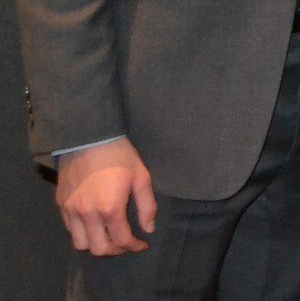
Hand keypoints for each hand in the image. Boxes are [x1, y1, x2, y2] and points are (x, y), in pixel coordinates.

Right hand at [55, 137, 155, 255]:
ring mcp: (71, 210)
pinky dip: (83, 233)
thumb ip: (147, 206)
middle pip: (98, 249)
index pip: (121, 240)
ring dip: (96, 245)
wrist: (89, 138)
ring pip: (80, 244)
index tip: (142, 245)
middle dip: (115, 251)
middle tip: (126, 243)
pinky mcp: (61, 205)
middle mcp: (88, 214)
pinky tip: (95, 224)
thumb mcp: (142, 177)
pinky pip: (70, 230)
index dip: (134, 247)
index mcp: (110, 208)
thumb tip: (148, 229)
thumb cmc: (120, 155)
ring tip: (109, 236)